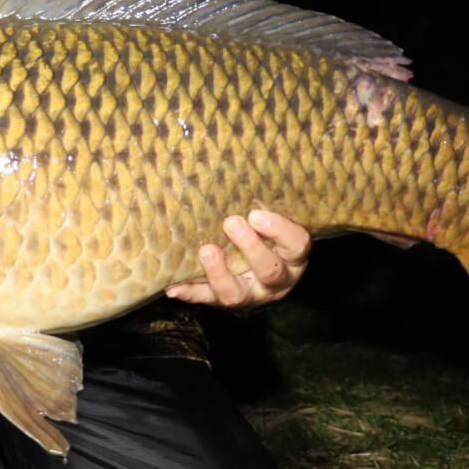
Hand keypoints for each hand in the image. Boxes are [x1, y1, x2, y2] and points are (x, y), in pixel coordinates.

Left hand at [165, 210, 310, 309]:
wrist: (261, 277)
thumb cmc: (269, 237)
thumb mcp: (277, 222)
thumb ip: (268, 206)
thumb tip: (244, 167)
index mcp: (292, 257)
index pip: (296, 245)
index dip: (279, 231)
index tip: (257, 214)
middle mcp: (276, 281)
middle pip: (269, 271)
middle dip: (250, 247)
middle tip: (231, 222)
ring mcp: (250, 295)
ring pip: (237, 293)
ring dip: (218, 273)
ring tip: (206, 251)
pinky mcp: (223, 301)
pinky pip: (206, 300)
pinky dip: (190, 293)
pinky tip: (173, 286)